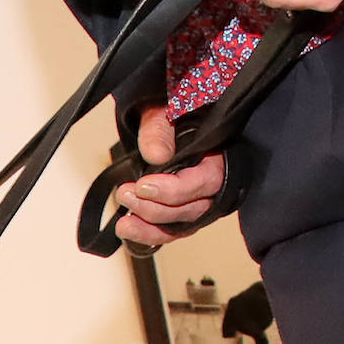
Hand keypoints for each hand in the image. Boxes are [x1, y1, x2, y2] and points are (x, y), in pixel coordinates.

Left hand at [114, 104, 225, 247]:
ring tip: (124, 224)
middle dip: (157, 209)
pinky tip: (128, 231)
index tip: (144, 186)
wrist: (163, 116)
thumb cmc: (170, 110)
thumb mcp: (164, 109)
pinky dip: (149, 234)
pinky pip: (171, 230)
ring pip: (183, 225)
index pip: (207, 181)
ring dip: (151, 228)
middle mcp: (214, 181)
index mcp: (219, 153)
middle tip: (127, 195)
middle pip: (195, 209)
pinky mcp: (181, 210)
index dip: (176, 189)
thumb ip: (160, 129)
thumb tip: (156, 155)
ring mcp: (198, 199)